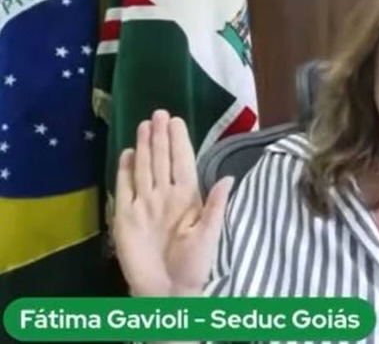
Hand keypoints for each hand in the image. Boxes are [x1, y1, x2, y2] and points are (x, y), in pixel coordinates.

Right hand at [111, 110, 232, 295]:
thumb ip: (216, 206)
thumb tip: (227, 177)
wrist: (166, 290)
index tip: (176, 121)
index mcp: (188, 198)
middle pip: (162, 160)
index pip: (183, 162)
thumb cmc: (193, 264)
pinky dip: (126, 170)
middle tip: (159, 113)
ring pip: (145, 168)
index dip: (179, 142)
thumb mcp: (210, 235)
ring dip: (145, 146)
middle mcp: (165, 195)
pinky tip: (128, 153)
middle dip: (161, 137)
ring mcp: (145, 204)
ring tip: (145, 124)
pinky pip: (126, 188)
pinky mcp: (126, 216)